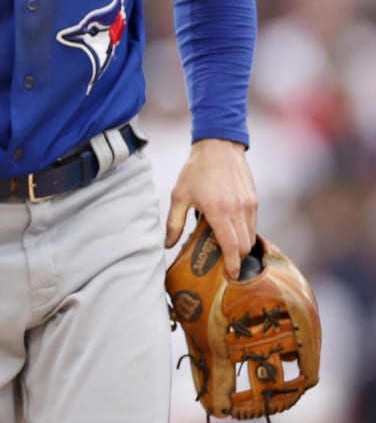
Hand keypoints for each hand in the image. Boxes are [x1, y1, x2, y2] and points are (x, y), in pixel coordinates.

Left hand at [165, 138, 257, 277]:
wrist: (218, 146)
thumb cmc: (195, 171)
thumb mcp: (179, 196)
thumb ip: (174, 223)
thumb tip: (168, 245)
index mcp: (218, 211)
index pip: (231, 246)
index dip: (232, 264)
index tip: (231, 276)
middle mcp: (238, 210)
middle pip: (244, 246)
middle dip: (237, 259)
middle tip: (225, 266)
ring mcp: (249, 205)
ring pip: (251, 236)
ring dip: (242, 247)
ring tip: (227, 251)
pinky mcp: (255, 200)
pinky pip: (254, 225)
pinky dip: (246, 234)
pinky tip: (232, 233)